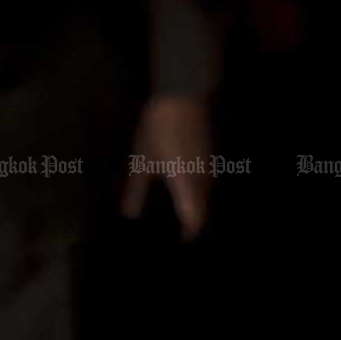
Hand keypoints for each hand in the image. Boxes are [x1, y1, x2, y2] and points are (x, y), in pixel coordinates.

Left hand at [120, 95, 212, 240]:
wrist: (182, 95)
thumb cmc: (158, 128)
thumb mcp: (142, 160)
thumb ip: (137, 190)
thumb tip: (130, 214)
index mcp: (186, 183)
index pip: (196, 218)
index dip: (191, 233)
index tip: (182, 244)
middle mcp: (202, 178)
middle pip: (204, 209)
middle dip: (195, 223)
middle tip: (181, 234)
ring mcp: (209, 165)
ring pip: (207, 194)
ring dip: (198, 207)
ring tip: (183, 215)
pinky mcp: (209, 154)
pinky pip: (207, 181)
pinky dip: (199, 191)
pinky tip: (186, 190)